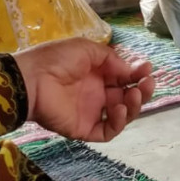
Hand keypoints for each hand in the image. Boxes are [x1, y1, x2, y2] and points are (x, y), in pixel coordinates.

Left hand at [14, 39, 154, 141]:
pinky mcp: (85, 129)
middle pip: (128, 98)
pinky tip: (119, 108)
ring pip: (122, 116)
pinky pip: (108, 131)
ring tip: (133, 95)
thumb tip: (131, 70)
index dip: (138, 75)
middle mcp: (97, 95)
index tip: (148, 69)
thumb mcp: (87, 49)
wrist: (32, 79)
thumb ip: (111, 59)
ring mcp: (92, 113)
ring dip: (134, 106)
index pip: (125, 79)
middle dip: (142, 91)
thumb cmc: (56, 60)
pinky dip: (118, 122)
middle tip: (147, 83)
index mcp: (97, 75)